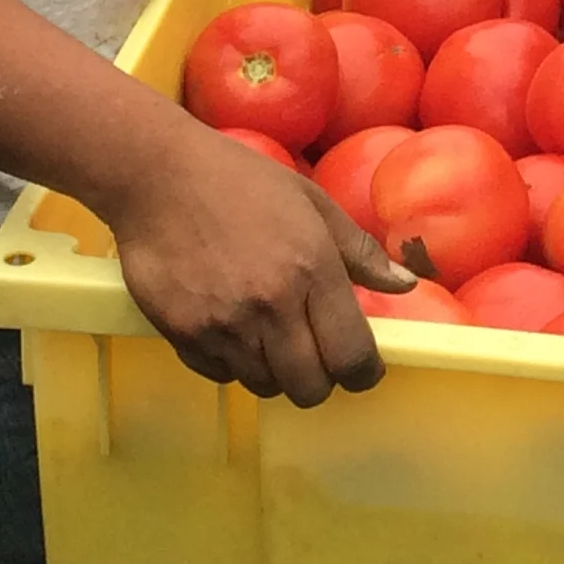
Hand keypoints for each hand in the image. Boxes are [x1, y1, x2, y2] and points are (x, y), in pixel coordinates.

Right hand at [105, 121, 409, 406]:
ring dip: (275, 372)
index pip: (351, 356)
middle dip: (320, 380)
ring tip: (269, 335)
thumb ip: (359, 252)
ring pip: (265, 386)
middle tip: (314, 356)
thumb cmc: (239, 180)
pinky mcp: (182, 334)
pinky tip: (231, 328)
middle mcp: (270, 305)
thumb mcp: (311, 202)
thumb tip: (407, 285)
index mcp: (311, 269)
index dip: (364, 373)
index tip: (362, 369)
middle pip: (310, 387)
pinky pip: (221, 375)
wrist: (156, 175)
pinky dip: (232, 364)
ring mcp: (223, 325)